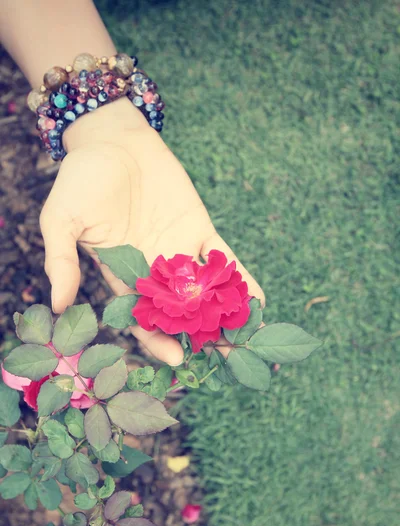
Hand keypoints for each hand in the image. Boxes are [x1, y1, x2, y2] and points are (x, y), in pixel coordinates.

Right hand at [40, 98, 264, 364]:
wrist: (113, 140)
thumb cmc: (81, 179)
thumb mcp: (61, 219)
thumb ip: (61, 259)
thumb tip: (57, 305)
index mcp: (122, 276)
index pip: (142, 318)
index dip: (158, 340)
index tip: (178, 359)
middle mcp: (154, 271)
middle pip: (180, 313)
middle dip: (202, 336)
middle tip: (228, 358)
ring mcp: (179, 253)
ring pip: (206, 291)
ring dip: (227, 313)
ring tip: (251, 334)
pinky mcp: (199, 230)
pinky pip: (222, 259)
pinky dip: (240, 278)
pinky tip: (258, 298)